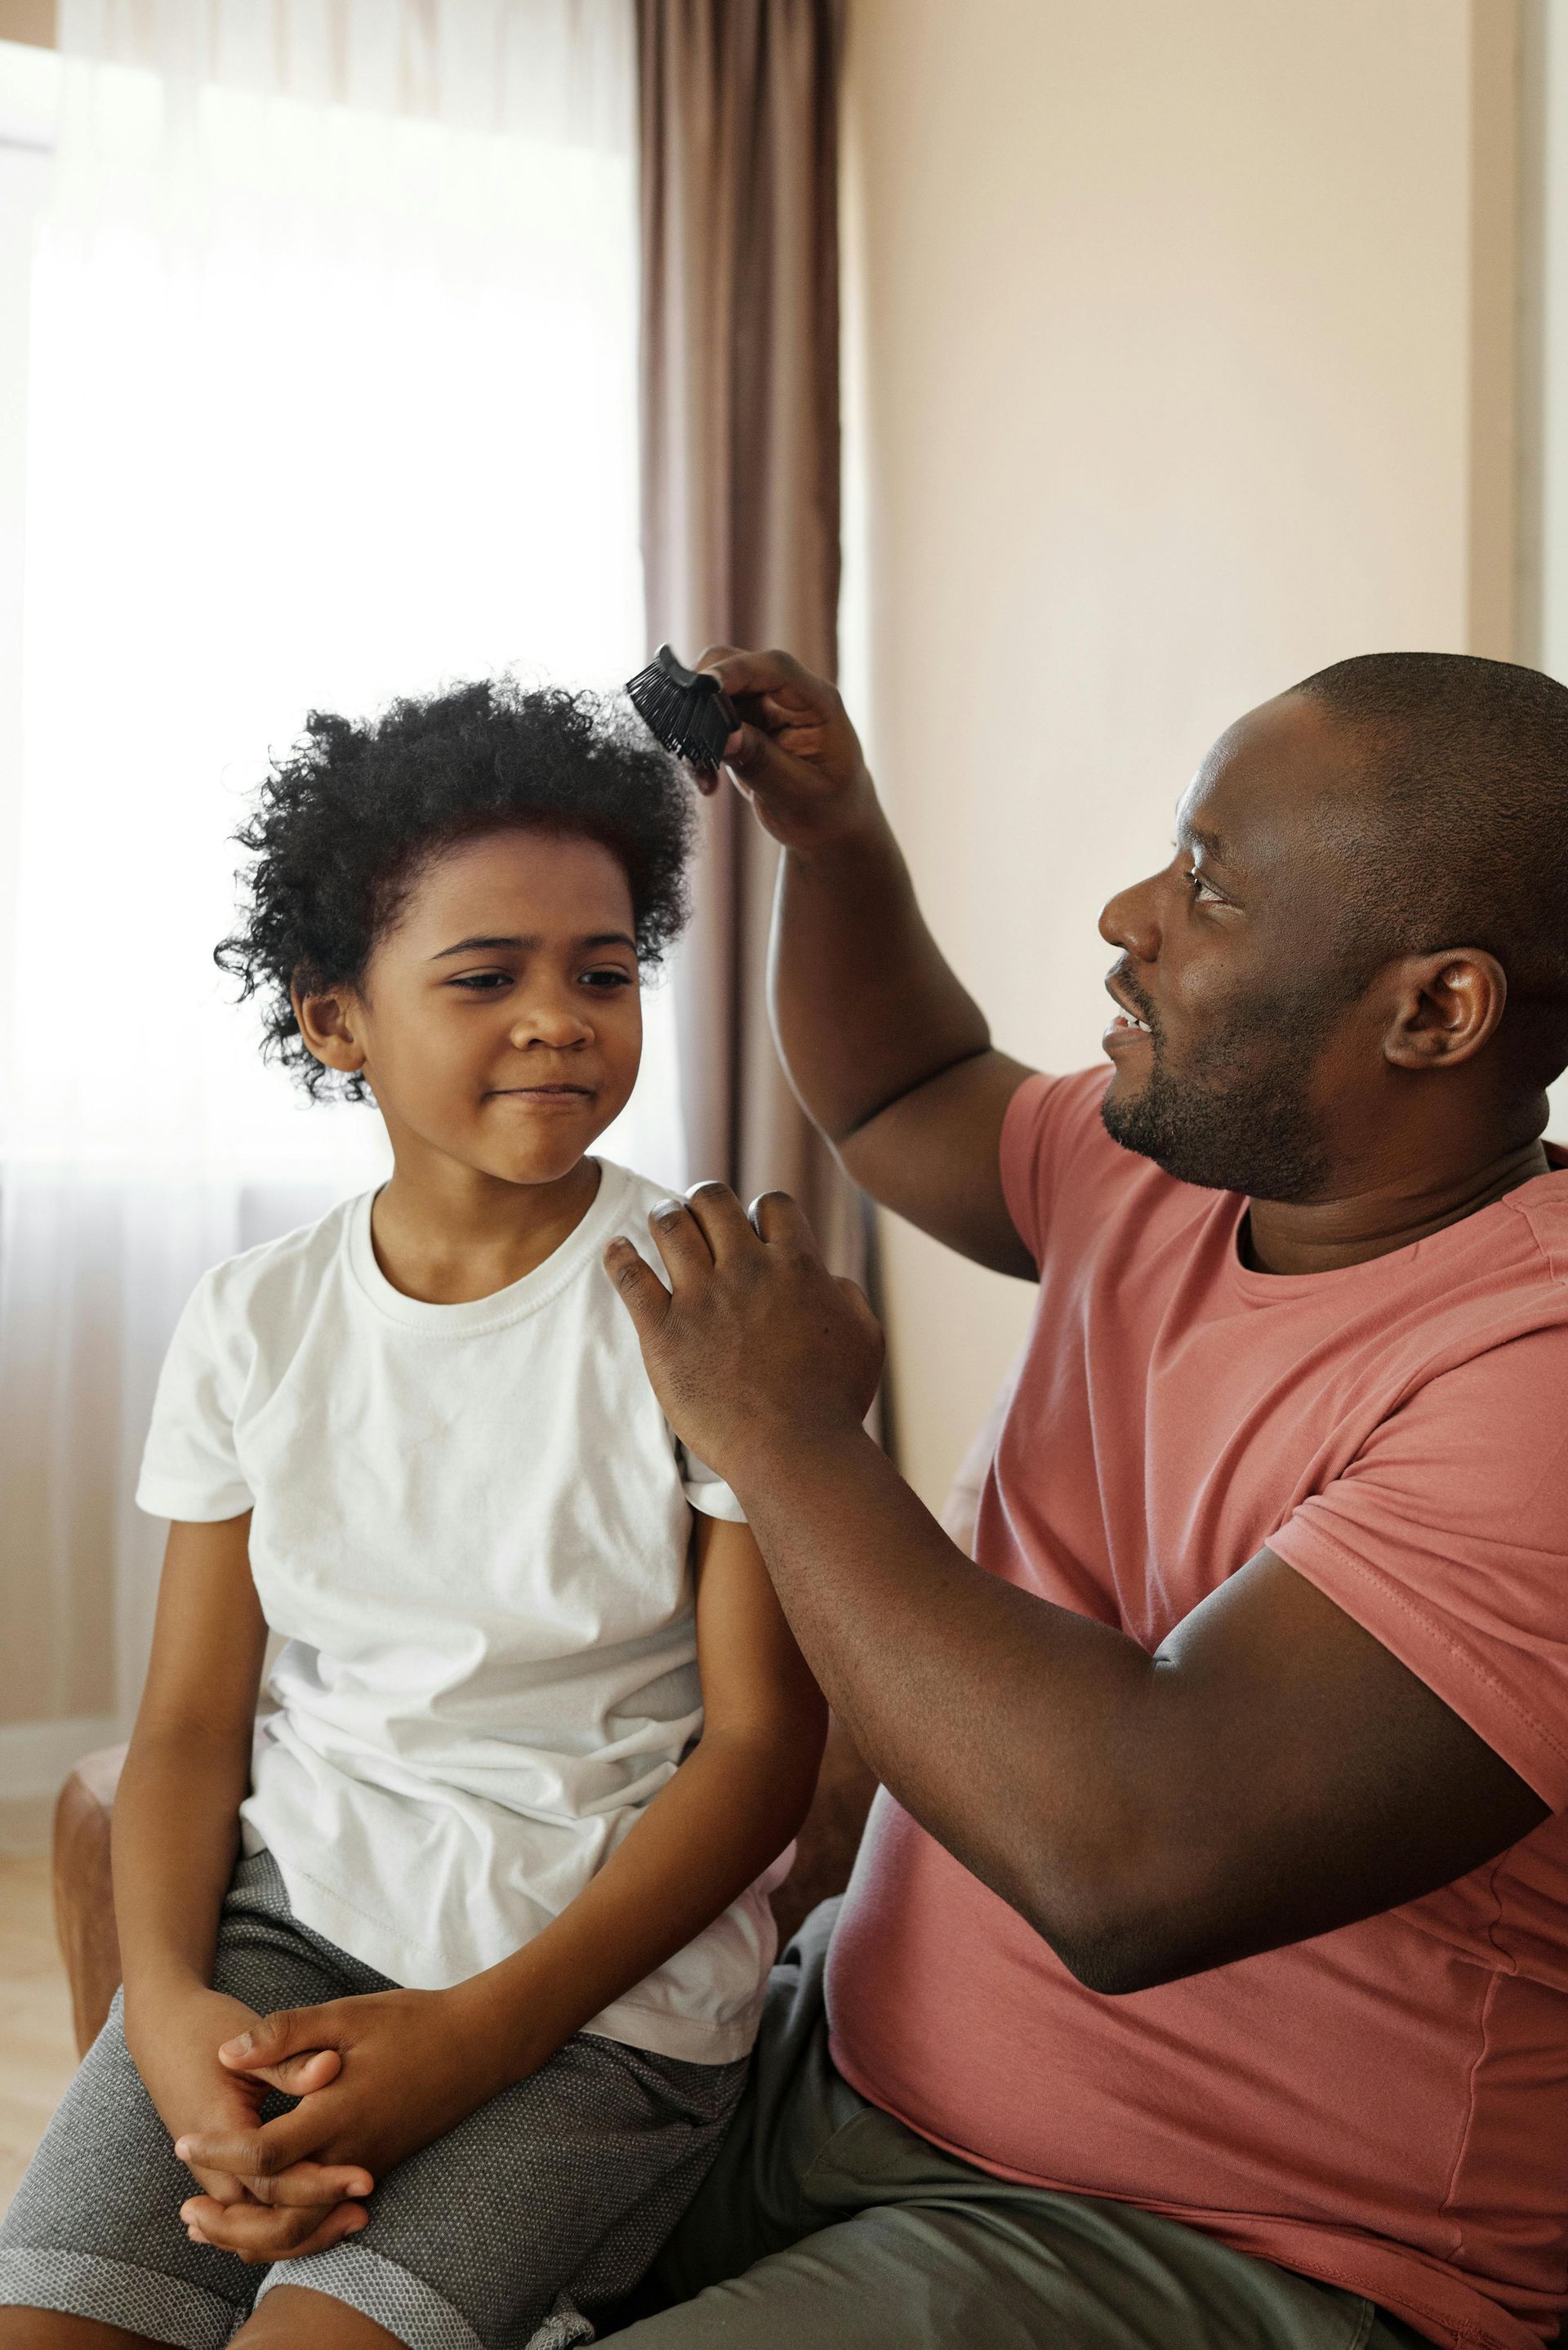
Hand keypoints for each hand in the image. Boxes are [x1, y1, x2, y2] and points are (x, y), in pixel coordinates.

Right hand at [124, 1984, 369, 2263]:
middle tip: (363, 2212)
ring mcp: (213, 2174)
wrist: (163, 2030)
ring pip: (255, 2229)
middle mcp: (211, 2165)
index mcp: (218, 2131)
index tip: (364, 2179)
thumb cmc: (206, 2029)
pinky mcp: (220, 2173)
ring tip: (353, 2218)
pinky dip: (283, 2221)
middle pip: (263, 2224)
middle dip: (315, 2226)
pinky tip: (323, 2215)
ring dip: (302, 2232)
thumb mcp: (248, 2037)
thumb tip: (333, 2066)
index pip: (272, 2180)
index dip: (321, 2185)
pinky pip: (252, 2213)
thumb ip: (289, 2061)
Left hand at [175, 1984, 509, 2257]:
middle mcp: (352, 2150)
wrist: (478, 2045)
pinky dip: (288, 2226)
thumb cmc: (412, 2021)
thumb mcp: (347, 2014)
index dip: (220, 2151)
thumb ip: (286, 2033)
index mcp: (339, 2110)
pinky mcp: (377, 2167)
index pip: (267, 2152)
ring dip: (255, 2235)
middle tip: (188, 2213)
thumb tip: (228, 2054)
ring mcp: (367, 2165)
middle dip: (231, 2222)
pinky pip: (325, 2216)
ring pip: (304, 2227)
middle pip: (282, 2215)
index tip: (184, 2140)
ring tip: (211, 2226)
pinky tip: (263, 2212)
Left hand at [604, 1185, 884, 1483]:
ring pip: (670, 1224)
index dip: (760, 1213)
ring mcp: (701, 1298)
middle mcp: (746, 1270)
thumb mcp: (865, 1337)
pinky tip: (616, 1249)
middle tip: (698, 1215)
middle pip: (712, 1200)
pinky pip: (630, 1276)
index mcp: (796, 1265)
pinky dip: (619, 1256)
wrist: (794, 1451)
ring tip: (663, 1222)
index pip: (770, 1205)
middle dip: (704, 1201)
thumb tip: (828, 1278)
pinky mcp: (663, 1332)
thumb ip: (847, 1295)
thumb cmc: (835, 1402)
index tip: (753, 1232)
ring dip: (665, 1216)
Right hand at [691, 646, 875, 851]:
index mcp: (818, 703)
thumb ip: (762, 762)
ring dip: (697, 728)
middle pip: (735, 665)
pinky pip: (707, 717)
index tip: (700, 687)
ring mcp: (764, 704)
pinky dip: (698, 745)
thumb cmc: (827, 811)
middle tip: (693, 745)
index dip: (735, 671)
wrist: (832, 826)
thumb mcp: (798, 794)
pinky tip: (708, 780)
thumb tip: (724, 737)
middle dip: (704, 698)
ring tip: (704, 774)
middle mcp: (789, 694)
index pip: (775, 668)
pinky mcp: (743, 720)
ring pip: (712, 691)